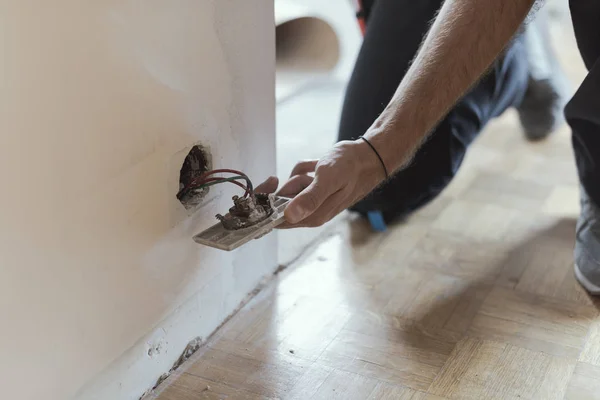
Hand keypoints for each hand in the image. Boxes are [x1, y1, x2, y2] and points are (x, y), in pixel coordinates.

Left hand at [255, 140, 385, 227]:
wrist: (370, 157)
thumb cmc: (351, 167)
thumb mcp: (328, 179)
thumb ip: (309, 198)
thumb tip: (289, 216)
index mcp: (312, 217)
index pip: (276, 219)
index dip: (267, 202)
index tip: (272, 182)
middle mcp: (311, 214)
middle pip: (281, 202)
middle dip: (292, 184)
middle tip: (310, 176)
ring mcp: (313, 203)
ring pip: (291, 189)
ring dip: (301, 175)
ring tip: (319, 170)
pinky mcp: (315, 192)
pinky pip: (300, 180)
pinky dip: (306, 170)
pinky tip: (319, 167)